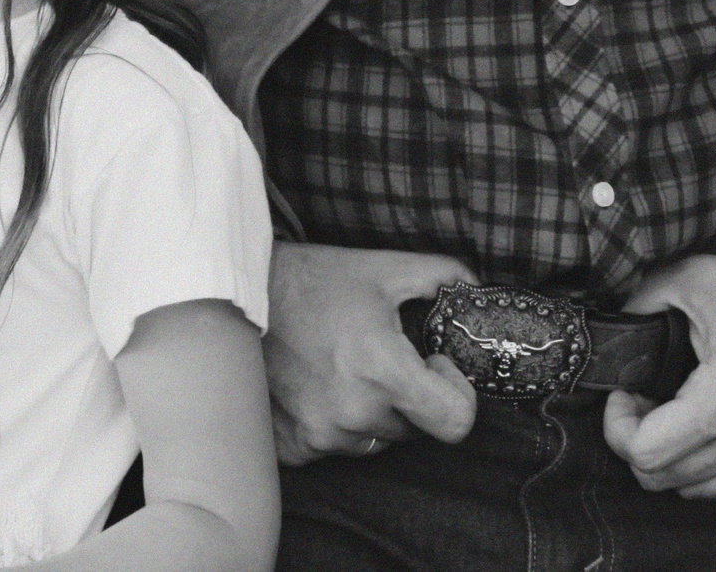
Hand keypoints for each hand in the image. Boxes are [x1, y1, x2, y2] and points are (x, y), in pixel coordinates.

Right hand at [264, 244, 479, 465]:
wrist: (237, 295)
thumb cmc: (313, 280)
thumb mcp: (384, 268)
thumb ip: (444, 276)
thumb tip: (478, 289)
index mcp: (382, 370)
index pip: (455, 423)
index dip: (458, 396)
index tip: (436, 368)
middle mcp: (352, 412)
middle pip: (412, 429)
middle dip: (407, 397)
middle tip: (379, 356)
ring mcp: (319, 434)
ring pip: (373, 440)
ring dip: (370, 412)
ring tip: (342, 366)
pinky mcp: (293, 446)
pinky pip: (335, 447)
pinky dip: (333, 423)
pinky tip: (316, 384)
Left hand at [601, 256, 715, 515]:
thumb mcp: (696, 278)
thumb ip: (642, 302)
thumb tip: (613, 328)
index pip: (643, 454)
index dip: (620, 424)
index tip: (629, 394)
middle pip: (663, 479)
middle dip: (644, 440)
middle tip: (654, 403)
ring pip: (698, 492)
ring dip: (682, 458)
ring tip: (690, 415)